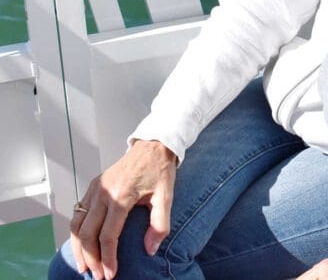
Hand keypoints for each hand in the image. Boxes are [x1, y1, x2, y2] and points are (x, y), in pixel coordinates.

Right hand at [69, 139, 177, 278]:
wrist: (152, 145)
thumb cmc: (160, 170)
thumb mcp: (166, 195)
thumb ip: (160, 224)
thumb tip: (150, 250)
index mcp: (121, 196)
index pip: (108, 235)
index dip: (108, 258)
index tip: (111, 274)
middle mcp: (103, 193)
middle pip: (87, 234)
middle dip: (90, 258)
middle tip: (97, 276)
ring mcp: (94, 189)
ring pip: (77, 225)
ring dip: (78, 249)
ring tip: (84, 267)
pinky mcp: (92, 187)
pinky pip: (78, 214)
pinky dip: (77, 233)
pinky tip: (82, 245)